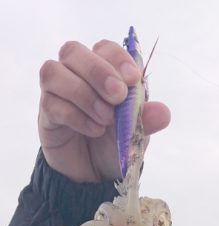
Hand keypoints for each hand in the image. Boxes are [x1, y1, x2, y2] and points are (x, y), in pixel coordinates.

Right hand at [38, 39, 170, 182]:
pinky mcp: (47, 114)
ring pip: (54, 72)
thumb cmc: (115, 145)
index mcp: (103, 71)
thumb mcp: (136, 135)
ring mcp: (58, 92)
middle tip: (117, 97)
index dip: (117, 59)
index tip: (133, 80)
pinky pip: (50, 103)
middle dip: (97, 72)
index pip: (104, 48)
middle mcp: (76, 74)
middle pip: (73, 51)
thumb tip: (163, 113)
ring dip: (83, 94)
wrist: (95, 176)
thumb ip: (146, 121)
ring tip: (105, 119)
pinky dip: (75, 116)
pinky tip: (94, 130)